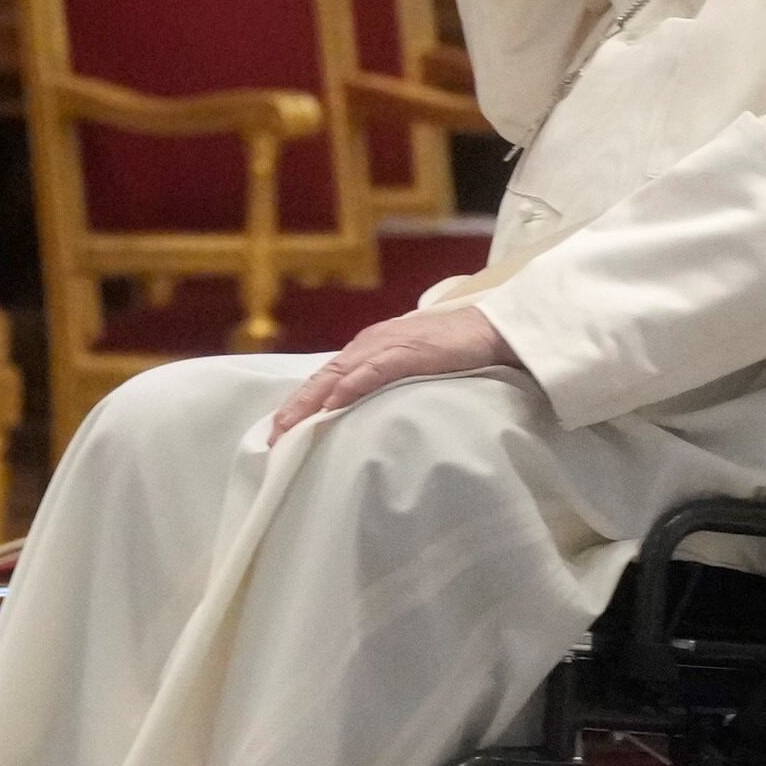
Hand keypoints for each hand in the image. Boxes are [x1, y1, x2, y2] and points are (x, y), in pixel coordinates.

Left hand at [269, 307, 522, 439]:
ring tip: (291, 426)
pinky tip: (334, 404)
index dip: (300, 404)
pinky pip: (373, 371)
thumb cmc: (453, 351)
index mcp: (367, 349)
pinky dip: (351, 387)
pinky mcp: (409, 351)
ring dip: (312, 401)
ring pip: (339, 375)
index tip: (279, 430)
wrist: (492, 330)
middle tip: (273, 436)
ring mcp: (388, 346)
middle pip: (323, 378)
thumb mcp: (409, 369)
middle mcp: (369, 345)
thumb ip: (384, 384)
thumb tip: (360, 415)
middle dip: (296, 407)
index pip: (325, 379)